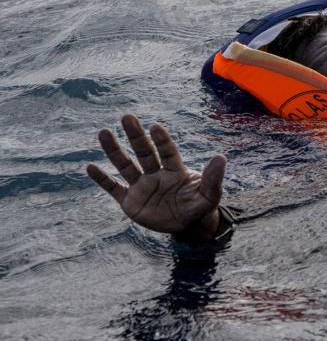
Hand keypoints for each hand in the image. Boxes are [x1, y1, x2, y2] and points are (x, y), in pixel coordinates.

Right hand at [86, 114, 226, 241]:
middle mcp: (156, 174)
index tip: (156, 127)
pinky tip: (90, 167)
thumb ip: (213, 178)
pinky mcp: (130, 202)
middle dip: (136, 136)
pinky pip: (114, 188)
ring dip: (114, 151)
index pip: (167, 152)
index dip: (162, 141)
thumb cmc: (199, 206)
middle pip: (144, 152)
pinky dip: (103, 179)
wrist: (187, 225)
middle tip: (127, 117)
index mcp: (175, 170)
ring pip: (125, 165)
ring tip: (104, 132)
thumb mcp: (209, 195)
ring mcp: (141, 186)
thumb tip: (220, 157)